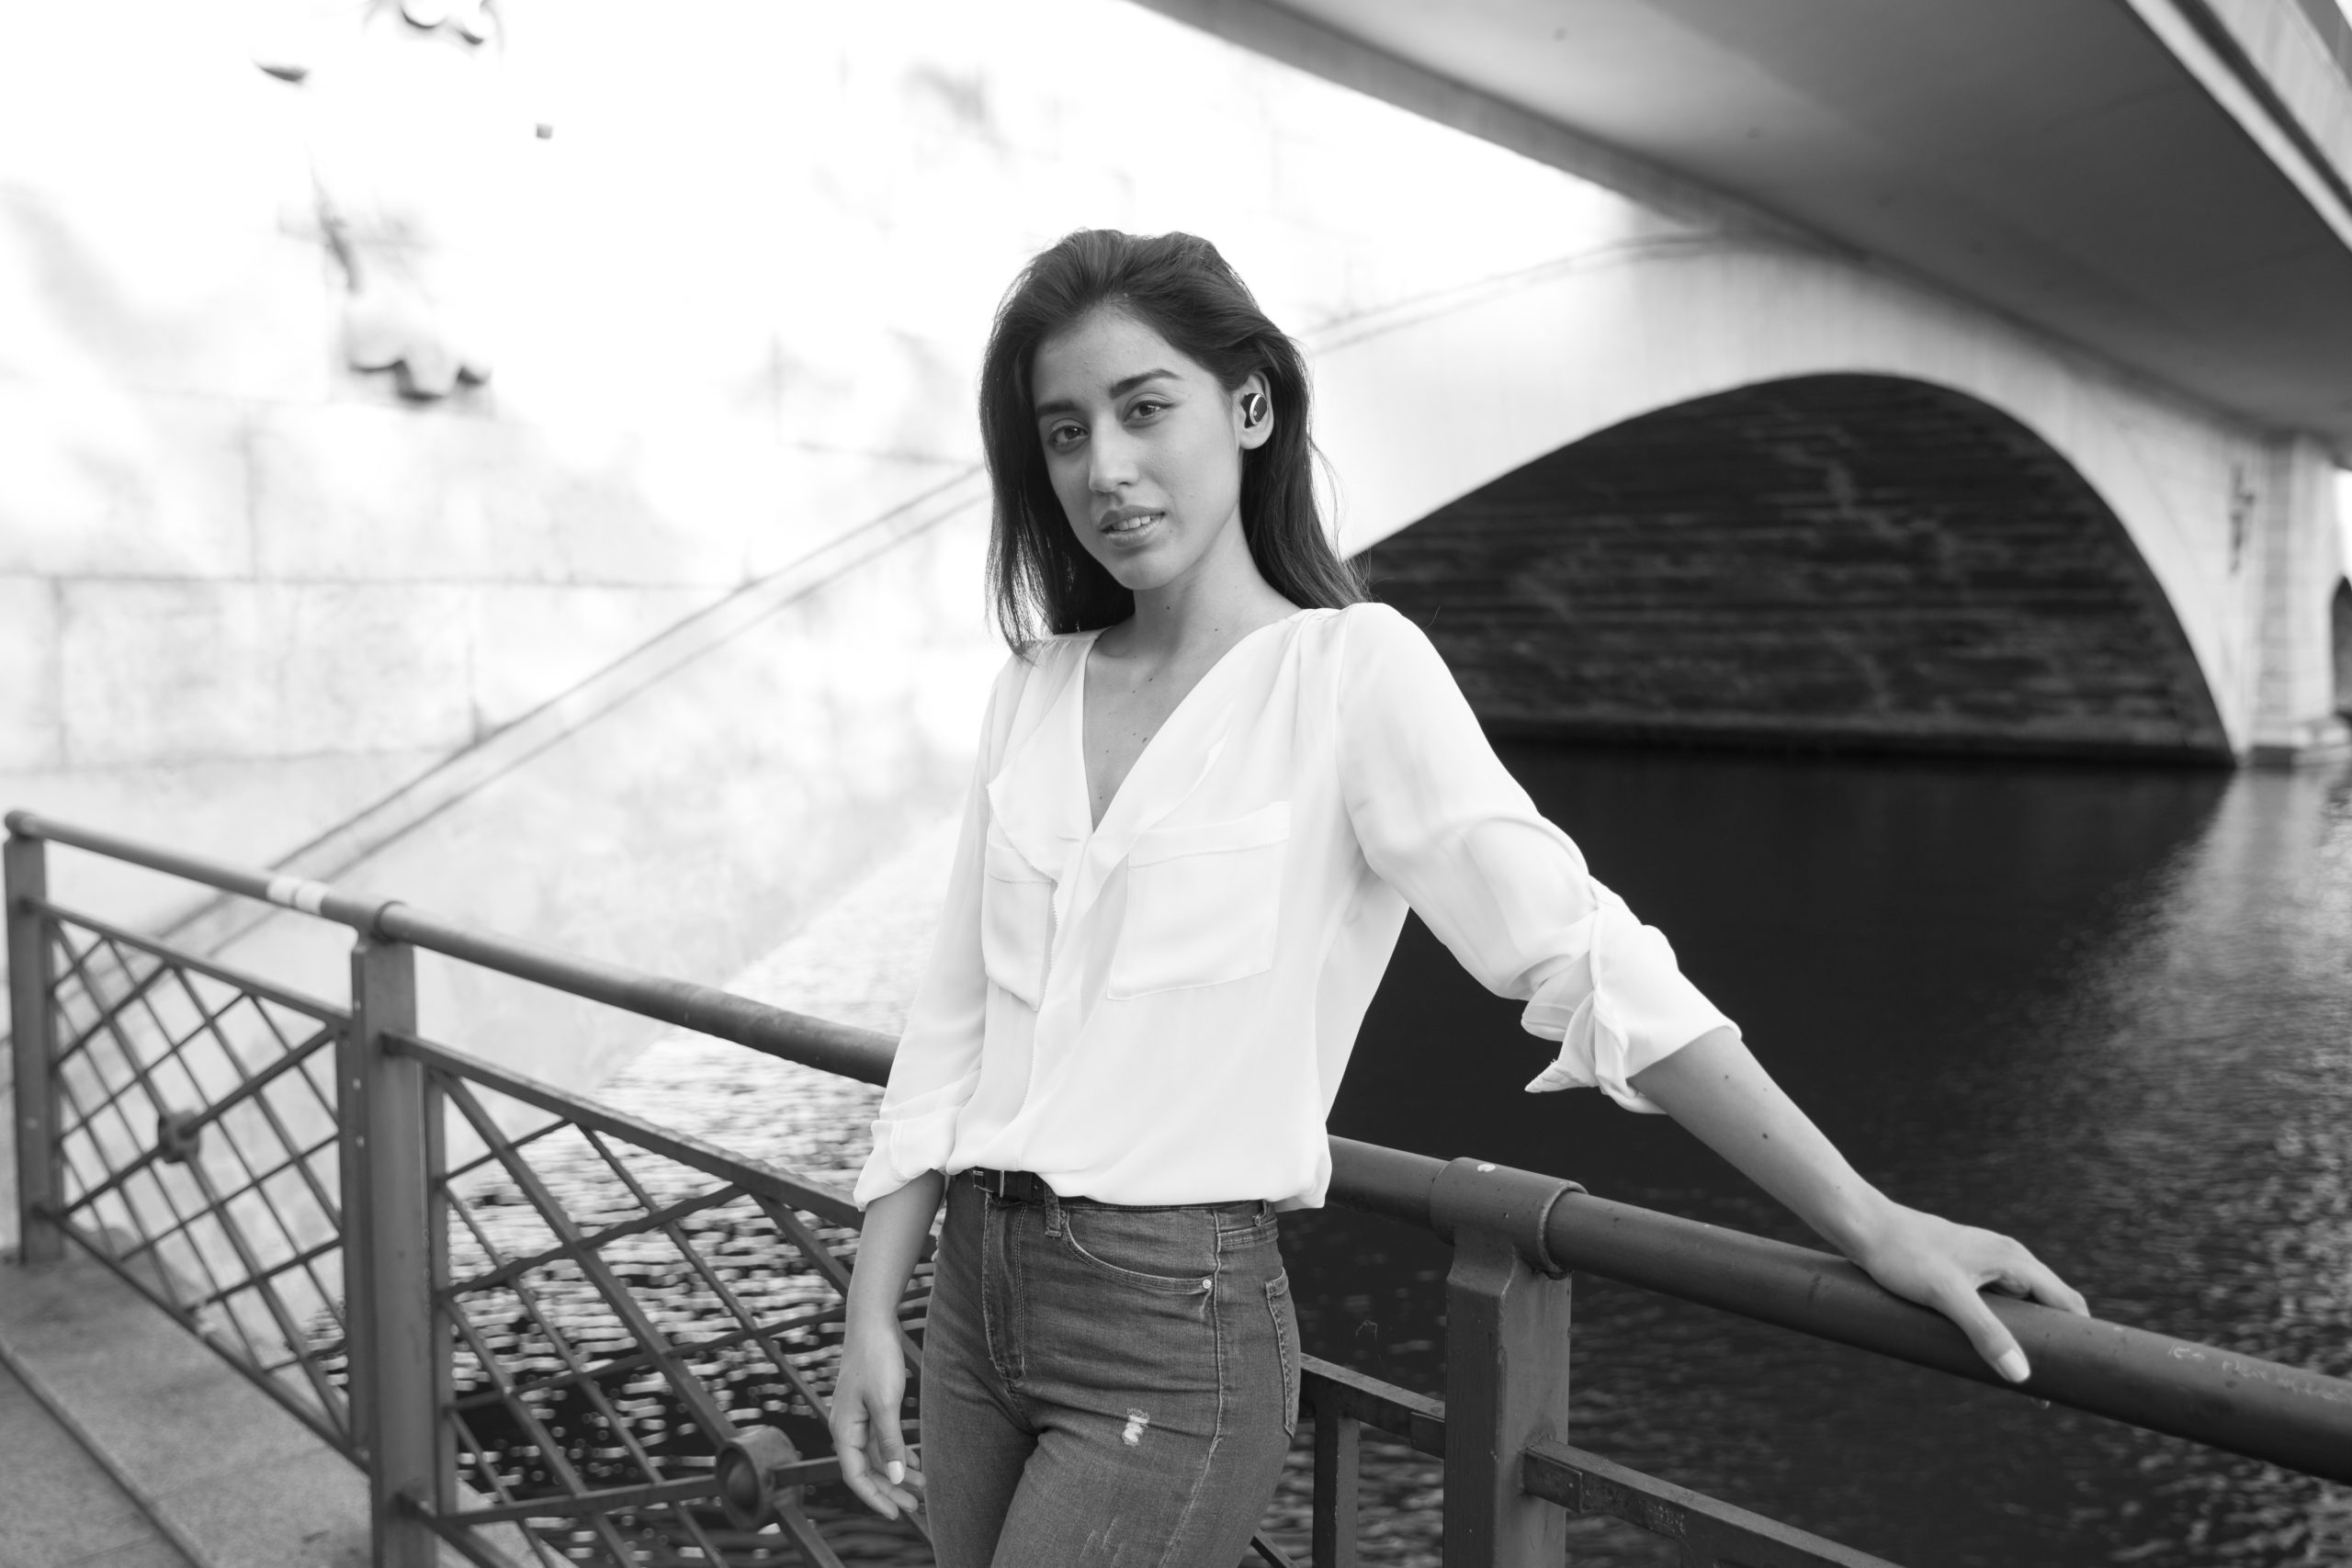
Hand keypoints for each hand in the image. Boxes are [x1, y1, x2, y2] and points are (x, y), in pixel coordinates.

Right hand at [828, 1315, 922, 1519]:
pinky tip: (914, 1463)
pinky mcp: (871, 1405)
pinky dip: (897, 1452)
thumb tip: (893, 1478)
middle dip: (890, 1490)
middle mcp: (847, 1427)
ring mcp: (858, 1417)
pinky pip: (882, 1438)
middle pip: (867, 1469)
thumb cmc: (876, 1359)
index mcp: (844, 1430)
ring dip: (897, 1472)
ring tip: (922, 1487)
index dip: (875, 1498)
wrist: (872, 1322)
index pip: (856, 1476)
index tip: (897, 1514)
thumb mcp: (886, 1403)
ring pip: (877, 1455)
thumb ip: (889, 1441)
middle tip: (917, 1506)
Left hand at [1844, 1201, 2089, 1382]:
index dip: (2079, 1340)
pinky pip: (1998, 1303)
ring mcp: (1988, 1263)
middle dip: (2053, 1344)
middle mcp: (2009, 1258)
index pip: (2067, 1303)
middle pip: (2049, 1306)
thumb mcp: (1946, 1296)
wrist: (1866, 1227)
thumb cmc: (1904, 1256)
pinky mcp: (1967, 1270)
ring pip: (2022, 1306)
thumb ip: (1984, 1332)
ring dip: (2026, 1337)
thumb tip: (2020, 1374)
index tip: (2081, 1377)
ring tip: (2021, 1376)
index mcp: (2015, 1260)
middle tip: (2048, 1387)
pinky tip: (1988, 1348)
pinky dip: (2003, 1326)